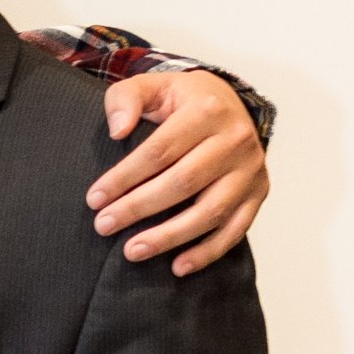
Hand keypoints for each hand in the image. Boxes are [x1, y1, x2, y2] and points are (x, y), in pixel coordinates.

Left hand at [89, 68, 266, 276]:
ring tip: (132, 252)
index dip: (125, 177)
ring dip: (169, 237)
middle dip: (138, 208)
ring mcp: (250, 169)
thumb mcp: (152, 86)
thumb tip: (117, 130)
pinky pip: (235, 229)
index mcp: (207, 110)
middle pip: (183, 182)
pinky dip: (208, 252)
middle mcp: (236, 139)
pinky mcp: (258, 192)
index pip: (160, 150)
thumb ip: (126, 98)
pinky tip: (178, 267)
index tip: (94, 199)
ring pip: (210, 211)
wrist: (230, 104)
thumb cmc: (182, 101)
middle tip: (103, 226)